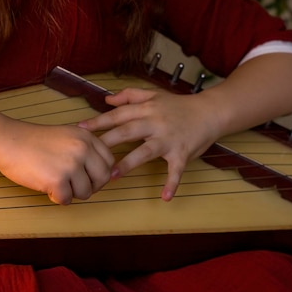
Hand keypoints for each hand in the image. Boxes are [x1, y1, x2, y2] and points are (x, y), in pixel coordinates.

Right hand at [0, 120, 114, 204]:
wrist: (9, 141)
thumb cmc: (35, 142)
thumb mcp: (68, 135)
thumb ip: (86, 149)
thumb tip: (104, 173)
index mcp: (87, 137)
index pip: (109, 161)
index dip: (100, 173)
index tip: (89, 177)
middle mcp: (82, 149)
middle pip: (102, 178)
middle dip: (91, 187)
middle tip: (76, 187)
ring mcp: (71, 165)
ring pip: (85, 192)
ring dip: (71, 193)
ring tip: (56, 183)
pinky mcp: (57, 180)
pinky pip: (66, 200)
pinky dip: (57, 198)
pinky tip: (47, 187)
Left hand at [78, 88, 220, 200]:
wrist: (209, 112)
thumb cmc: (179, 105)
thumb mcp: (154, 94)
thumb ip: (130, 95)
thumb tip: (107, 99)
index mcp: (147, 109)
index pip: (119, 115)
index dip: (100, 121)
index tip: (81, 129)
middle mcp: (156, 123)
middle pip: (128, 132)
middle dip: (108, 142)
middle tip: (88, 153)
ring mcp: (169, 139)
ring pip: (146, 151)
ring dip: (129, 163)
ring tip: (112, 175)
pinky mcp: (182, 152)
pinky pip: (176, 170)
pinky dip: (171, 183)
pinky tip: (164, 197)